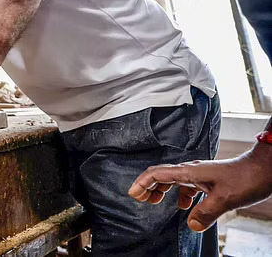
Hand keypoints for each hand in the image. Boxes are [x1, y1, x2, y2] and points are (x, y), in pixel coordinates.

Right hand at [128, 144, 271, 231]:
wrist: (263, 169)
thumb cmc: (246, 178)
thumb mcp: (225, 199)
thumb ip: (205, 213)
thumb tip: (190, 224)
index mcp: (189, 172)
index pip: (158, 174)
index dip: (143, 182)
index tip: (133, 194)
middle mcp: (191, 171)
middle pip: (161, 175)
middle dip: (147, 186)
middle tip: (139, 199)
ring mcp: (199, 175)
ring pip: (173, 180)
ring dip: (161, 190)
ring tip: (154, 201)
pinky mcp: (207, 179)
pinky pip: (186, 186)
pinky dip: (179, 195)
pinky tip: (184, 206)